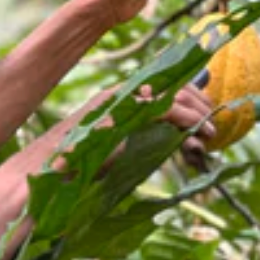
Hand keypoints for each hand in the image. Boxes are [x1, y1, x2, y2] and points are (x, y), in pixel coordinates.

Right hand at [41, 83, 216, 171]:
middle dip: (198, 100)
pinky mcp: (124, 115)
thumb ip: (136, 141)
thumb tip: (167, 143)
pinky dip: (188, 120)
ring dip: (198, 111)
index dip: (187, 95)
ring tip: (211, 130)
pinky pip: (166, 110)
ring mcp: (121, 103)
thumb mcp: (113, 150)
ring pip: (173, 95)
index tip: (204, 111)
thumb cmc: (73, 168)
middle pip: (170, 84)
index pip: (159, 86)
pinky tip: (199, 134)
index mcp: (116, 100)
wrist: (46, 174)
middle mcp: (119, 95)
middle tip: (213, 120)